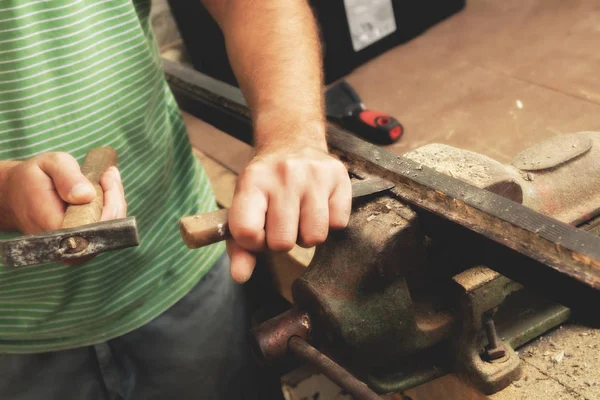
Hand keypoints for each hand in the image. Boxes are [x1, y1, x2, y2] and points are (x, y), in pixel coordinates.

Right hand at [2, 152, 126, 234]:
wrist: (16, 195)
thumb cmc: (34, 178)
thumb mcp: (49, 165)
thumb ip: (67, 177)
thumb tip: (86, 196)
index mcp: (53, 226)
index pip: (95, 224)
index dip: (109, 202)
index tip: (106, 176)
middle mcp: (66, 244)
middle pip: (108, 229)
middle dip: (115, 199)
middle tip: (107, 174)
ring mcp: (76, 249)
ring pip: (110, 230)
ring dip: (114, 203)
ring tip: (105, 178)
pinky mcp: (82, 245)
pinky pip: (106, 230)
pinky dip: (111, 209)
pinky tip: (105, 190)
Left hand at [226, 143, 351, 282]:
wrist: (291, 141)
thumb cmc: (265, 183)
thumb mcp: (244, 206)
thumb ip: (239, 245)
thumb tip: (241, 276)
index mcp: (252, 181)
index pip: (247, 233)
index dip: (253, 242)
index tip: (258, 231)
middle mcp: (284, 174)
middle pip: (283, 242)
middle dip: (282, 240)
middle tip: (282, 221)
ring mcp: (314, 174)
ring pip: (314, 238)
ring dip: (307, 235)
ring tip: (301, 215)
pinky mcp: (339, 176)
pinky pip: (338, 224)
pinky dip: (329, 223)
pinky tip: (319, 206)